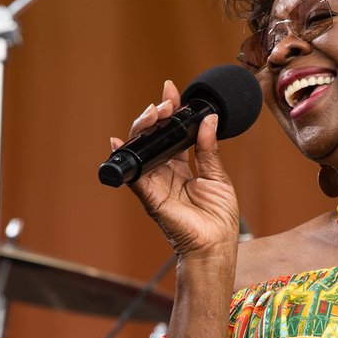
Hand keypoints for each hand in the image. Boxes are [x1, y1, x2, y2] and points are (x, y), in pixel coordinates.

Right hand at [112, 80, 240, 257]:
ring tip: (154, 112)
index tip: (171, 90)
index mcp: (183, 167)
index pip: (173, 133)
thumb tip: (208, 119)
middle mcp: (165, 172)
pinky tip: (119, 141)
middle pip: (154, 137)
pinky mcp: (149, 196)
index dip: (171, 111)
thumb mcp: (218, 177)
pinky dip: (125, 157)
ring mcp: (155, 183)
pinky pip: (132, 174)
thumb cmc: (218, 219)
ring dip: (144, 128)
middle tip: (166, 102)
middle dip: (157, 115)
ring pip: (141, 149)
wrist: (215, 246)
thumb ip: (209, 150)